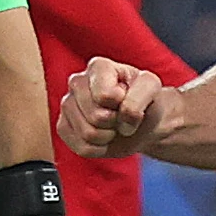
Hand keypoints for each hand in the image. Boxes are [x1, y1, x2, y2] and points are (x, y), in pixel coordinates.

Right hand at [58, 57, 177, 159]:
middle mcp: (77, 82)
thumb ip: (139, 97)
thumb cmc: (145, 102)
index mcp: (98, 67)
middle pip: (95, 116)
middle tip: (121, 116)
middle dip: (116, 122)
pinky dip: (99, 148)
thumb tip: (121, 117)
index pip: (104, 96)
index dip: (123, 105)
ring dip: (108, 136)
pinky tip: (104, 137)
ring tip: (113, 127)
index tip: (128, 100)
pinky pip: (81, 147)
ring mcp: (68, 105)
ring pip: (87, 133)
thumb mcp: (152, 89)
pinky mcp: (63, 126)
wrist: (141, 123)